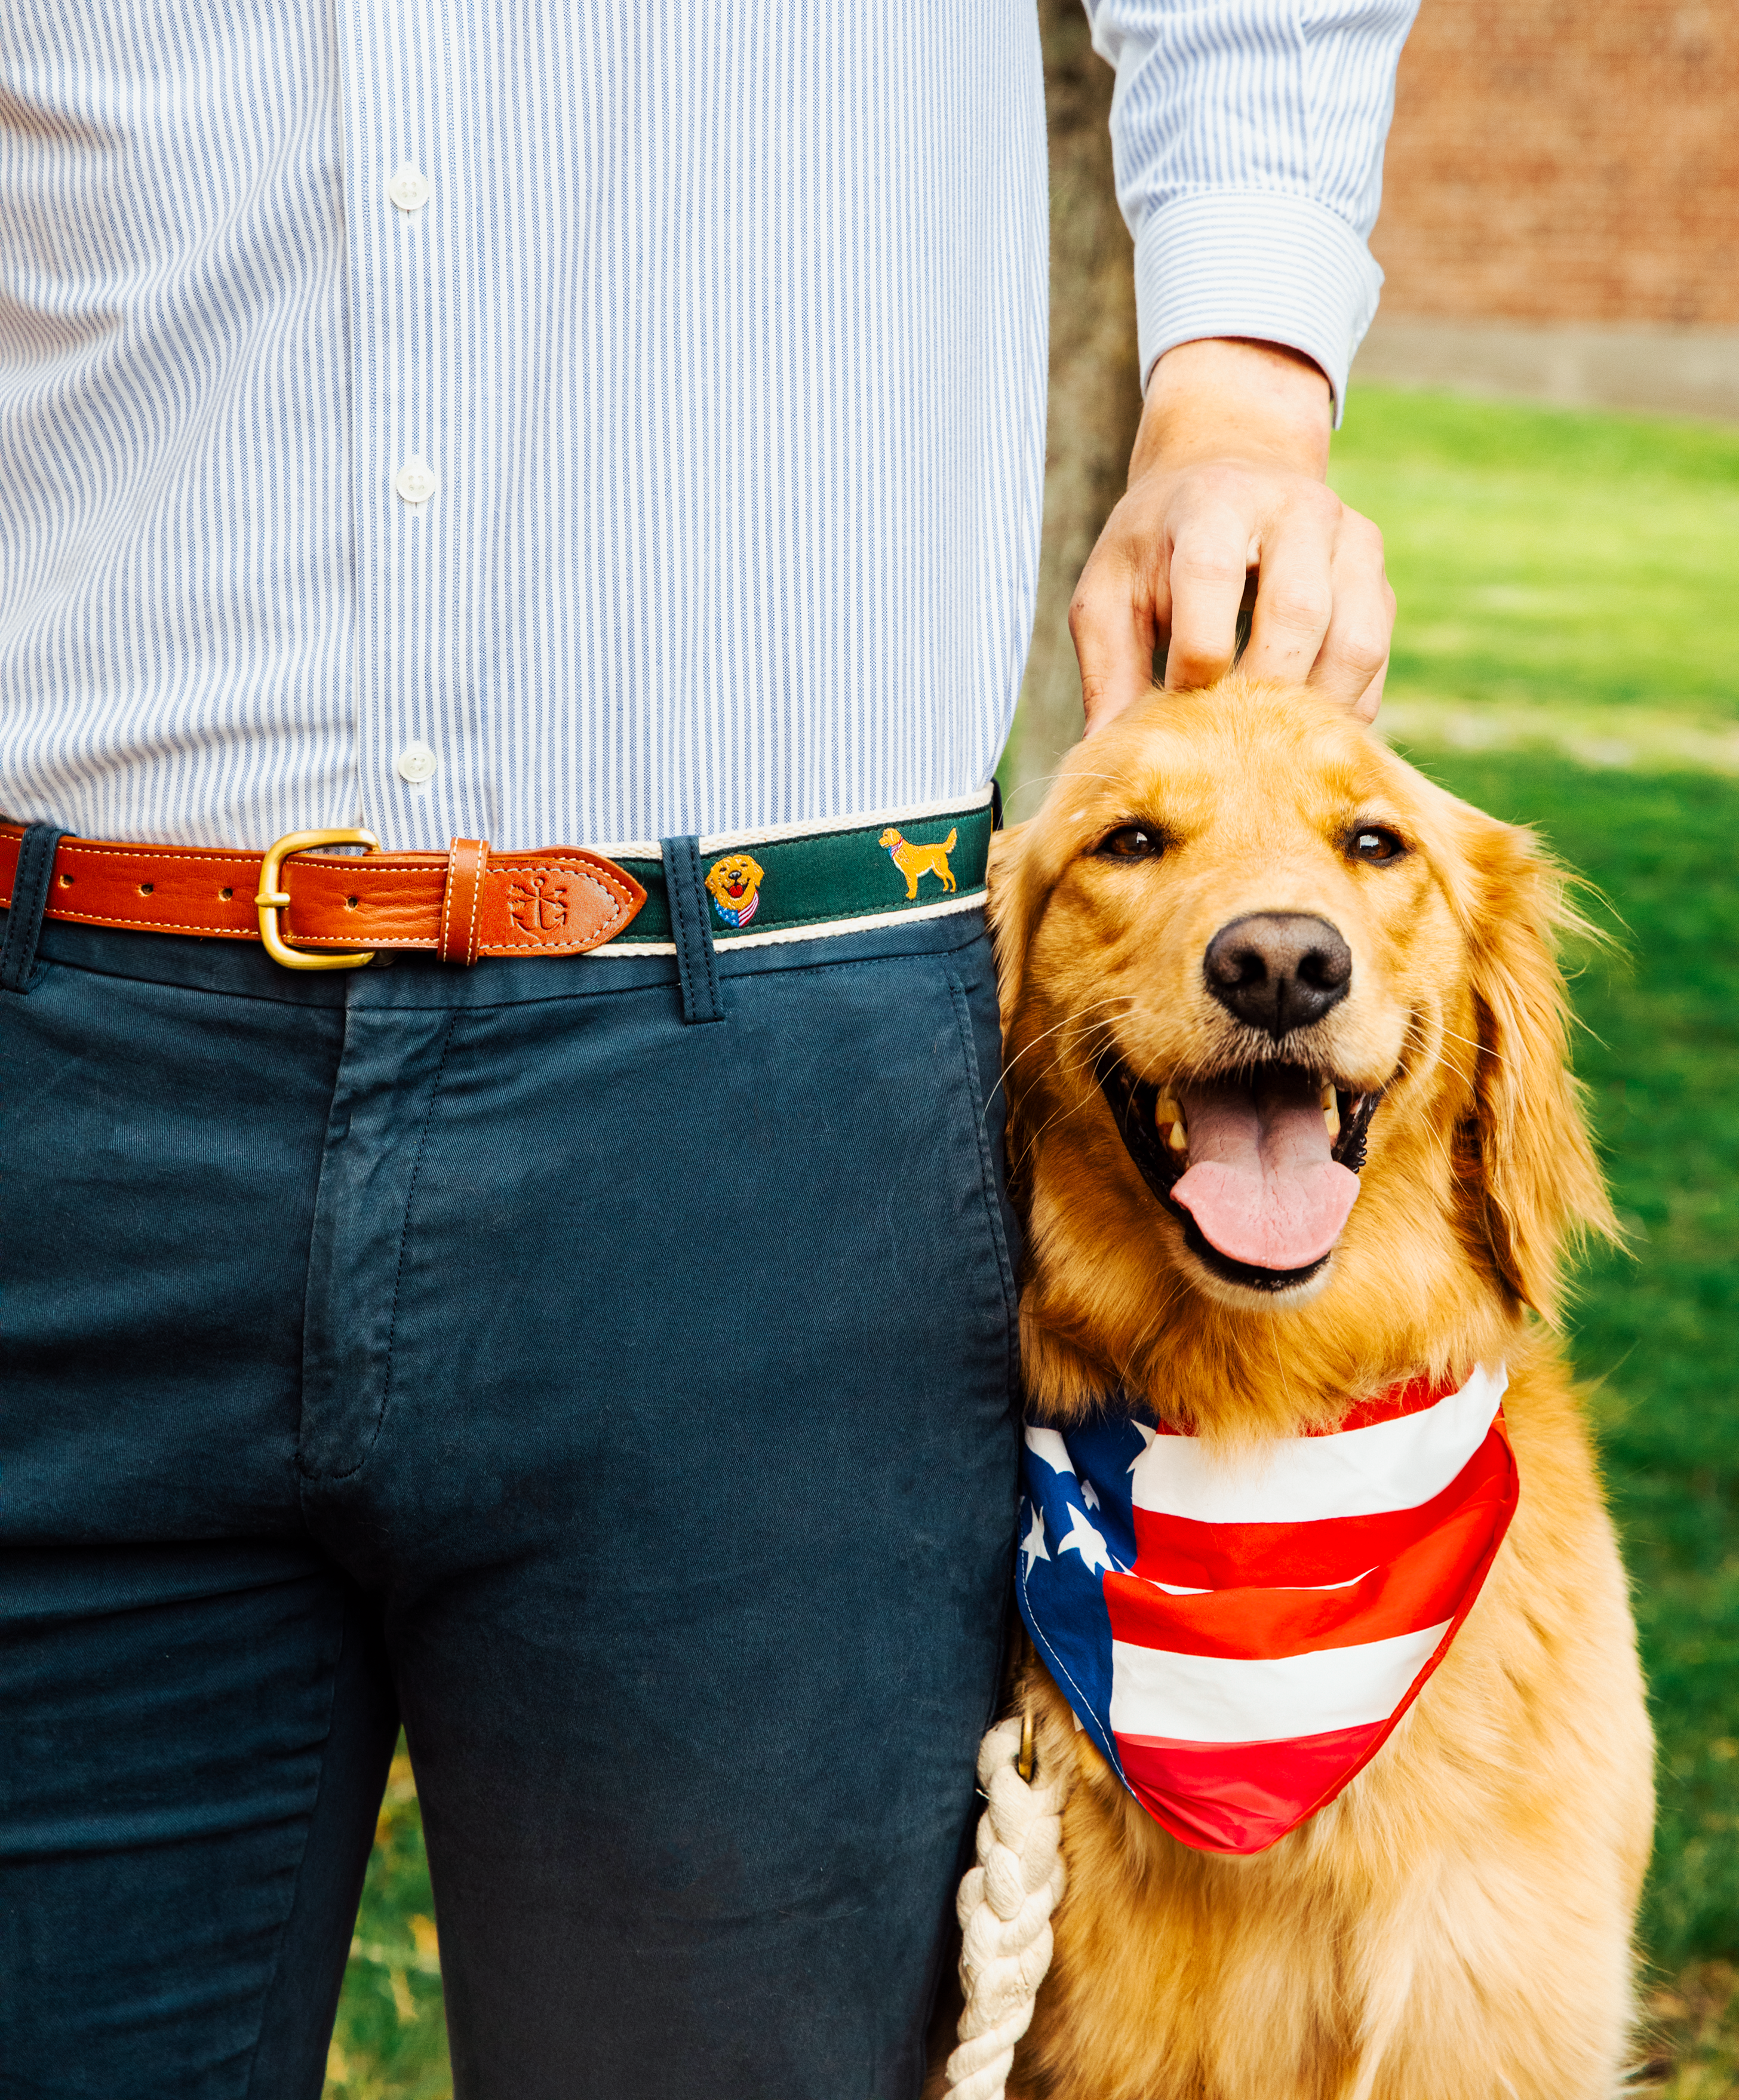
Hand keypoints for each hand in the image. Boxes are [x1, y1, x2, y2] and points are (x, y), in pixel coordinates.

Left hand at [1068, 338, 1393, 733]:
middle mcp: (1297, 510)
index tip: (1175, 701)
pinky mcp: (1380, 582)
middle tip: (1225, 736)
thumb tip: (1109, 753)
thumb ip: (1105, 667)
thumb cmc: (1158, 549)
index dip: (1194, 657)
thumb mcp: (1109, 591)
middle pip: (1297, 614)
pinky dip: (1341, 710)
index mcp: (1216, 502)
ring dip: (1311, 711)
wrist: (1230, 479)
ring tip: (1265, 742)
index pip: (1213, 576)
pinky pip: (1375, 664)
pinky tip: (1298, 731)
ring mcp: (1352, 542)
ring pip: (1354, 644)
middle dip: (1259, 693)